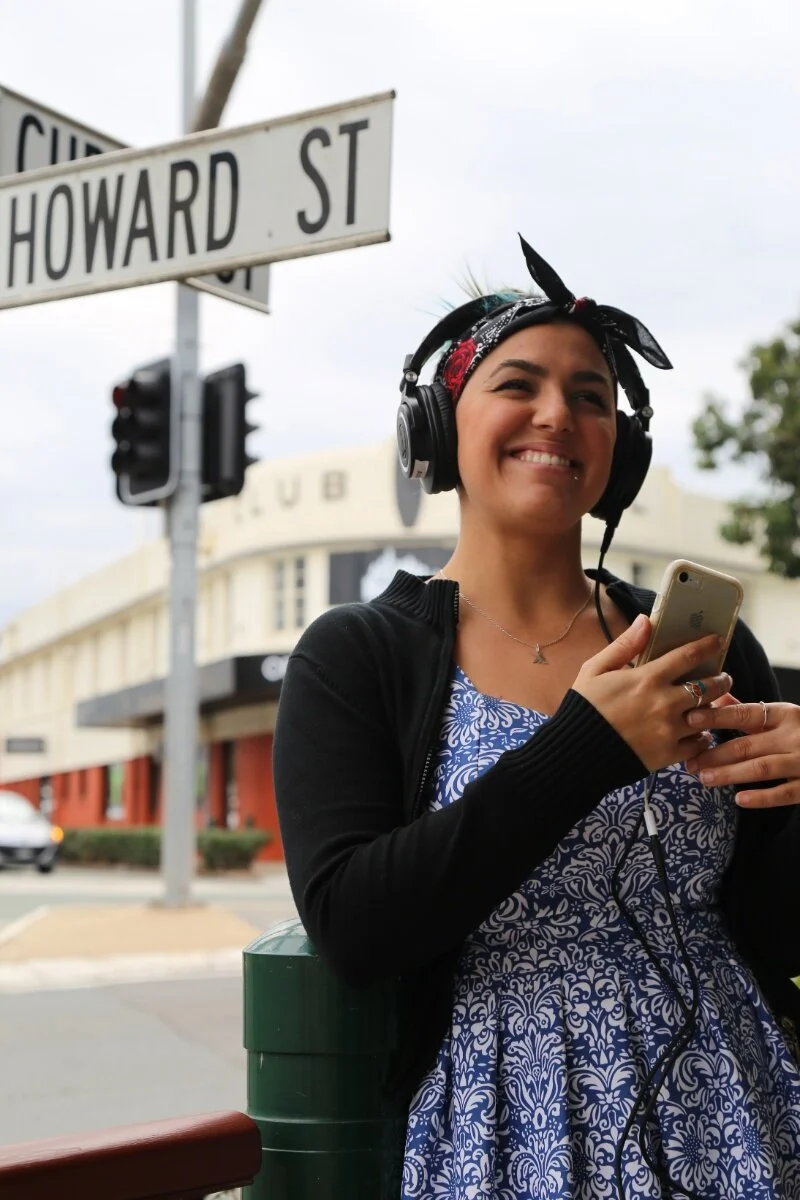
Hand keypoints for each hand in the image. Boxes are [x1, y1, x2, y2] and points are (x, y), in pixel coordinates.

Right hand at [573, 614, 732, 772]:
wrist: (575, 752)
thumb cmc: (584, 708)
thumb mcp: (595, 669)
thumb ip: (625, 645)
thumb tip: (645, 620)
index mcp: (647, 678)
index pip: (688, 656)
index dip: (708, 646)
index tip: (718, 641)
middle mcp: (664, 703)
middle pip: (709, 686)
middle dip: (721, 679)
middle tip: (723, 677)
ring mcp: (669, 730)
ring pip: (708, 715)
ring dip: (713, 708)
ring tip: (710, 705)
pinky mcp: (669, 754)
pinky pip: (699, 743)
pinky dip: (702, 736)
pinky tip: (696, 731)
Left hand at [684, 696, 799, 806]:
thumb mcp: (784, 716)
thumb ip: (751, 710)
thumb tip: (717, 695)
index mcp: (786, 714)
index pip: (745, 712)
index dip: (716, 716)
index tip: (690, 718)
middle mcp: (795, 735)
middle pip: (748, 743)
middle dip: (715, 753)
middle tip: (689, 761)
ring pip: (761, 768)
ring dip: (730, 774)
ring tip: (704, 778)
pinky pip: (785, 793)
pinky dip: (762, 797)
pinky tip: (739, 799)